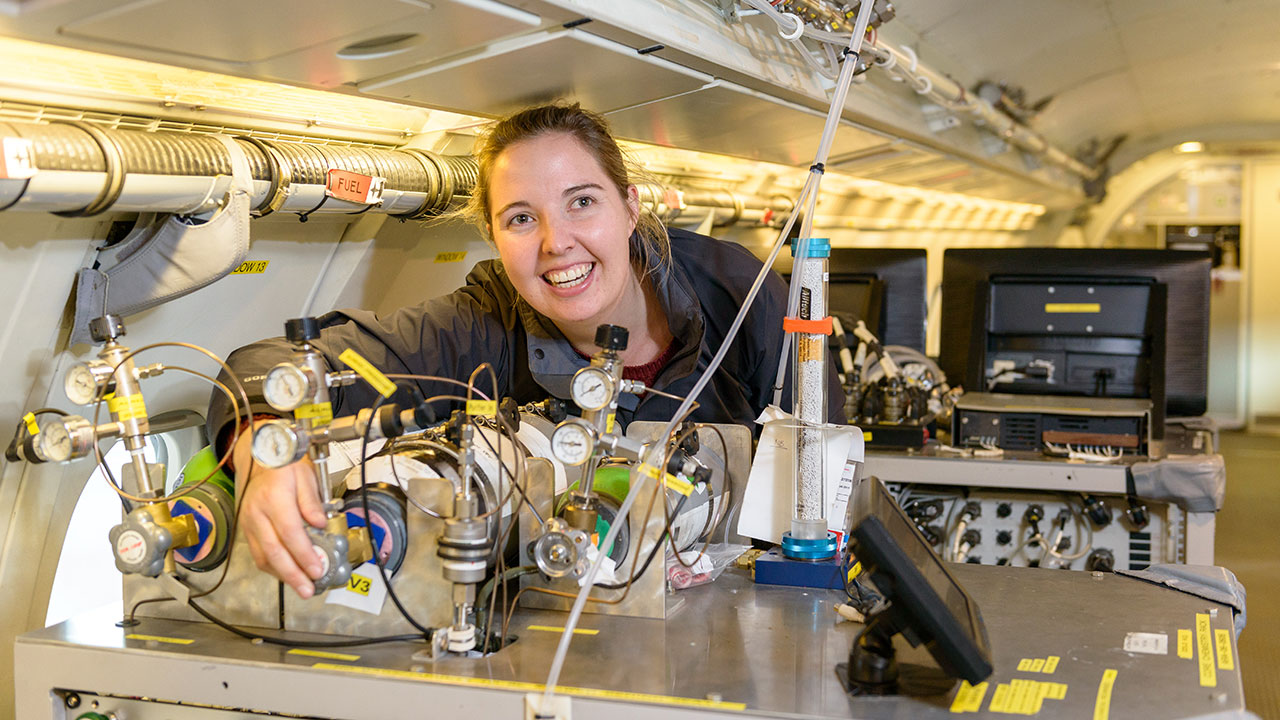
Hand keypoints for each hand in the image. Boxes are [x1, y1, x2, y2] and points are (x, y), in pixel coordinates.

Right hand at [232, 424, 327, 597]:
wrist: (260, 459)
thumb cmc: (284, 467)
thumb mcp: (305, 476)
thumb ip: (312, 502)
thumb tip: (320, 524)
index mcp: (274, 498)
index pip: (290, 533)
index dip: (304, 554)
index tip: (317, 569)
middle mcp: (257, 513)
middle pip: (274, 551)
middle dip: (292, 574)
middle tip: (308, 589)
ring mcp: (249, 523)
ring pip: (262, 556)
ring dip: (282, 576)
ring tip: (301, 588)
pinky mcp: (247, 529)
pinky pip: (257, 553)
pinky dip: (272, 567)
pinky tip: (287, 575)